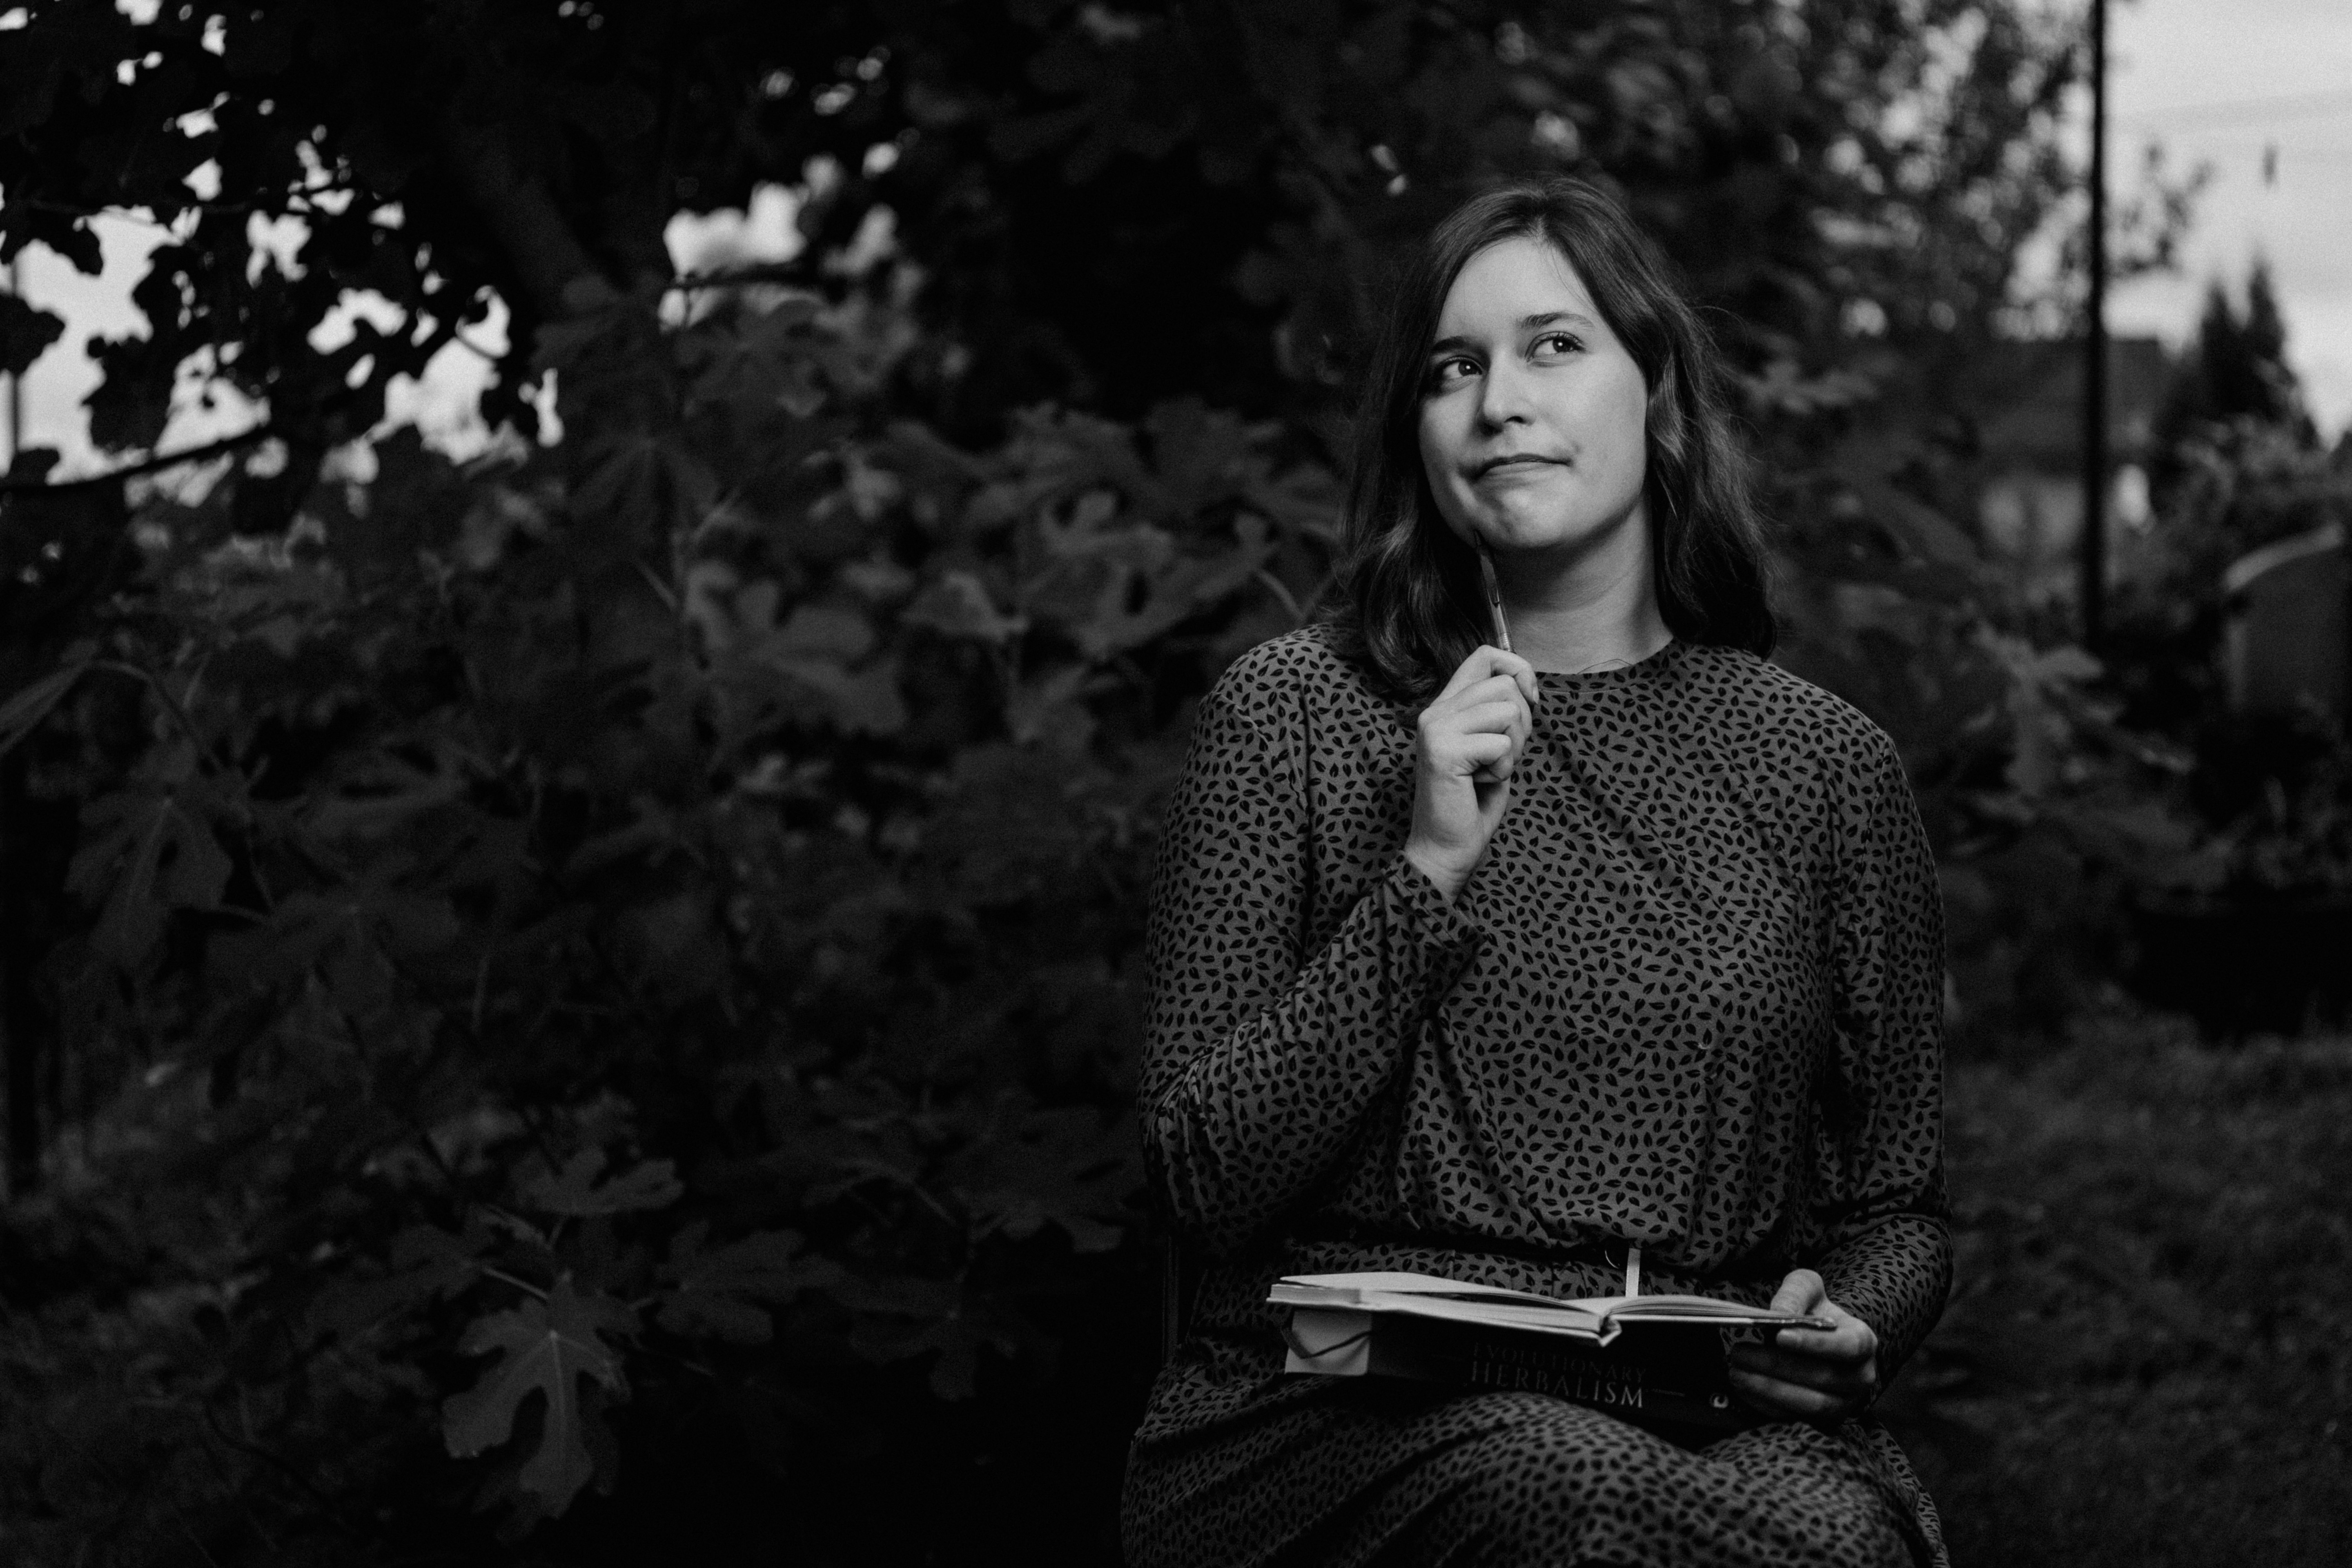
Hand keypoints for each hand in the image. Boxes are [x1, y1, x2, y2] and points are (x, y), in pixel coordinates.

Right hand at [1403, 645, 1536, 902]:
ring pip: (1507, 711)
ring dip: (1514, 748)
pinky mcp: (1443, 751)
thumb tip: (1524, 681)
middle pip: (1504, 685)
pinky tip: (1481, 783)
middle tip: (1503, 756)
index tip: (1530, 700)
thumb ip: (1497, 711)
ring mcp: (1436, 729)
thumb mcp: (1490, 744)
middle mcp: (1435, 711)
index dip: (1518, 669)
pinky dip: (1504, 769)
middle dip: (1523, 723)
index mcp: (1446, 705)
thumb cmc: (1473, 800)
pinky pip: (1501, 744)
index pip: (1485, 656)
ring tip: (1490, 770)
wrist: (1446, 847)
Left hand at [1726, 1268, 1879, 1422]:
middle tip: (1740, 1352)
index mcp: (1864, 1341)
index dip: (1815, 1343)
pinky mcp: (1822, 1421)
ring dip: (1769, 1389)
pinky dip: (1765, 1404)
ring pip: (1811, 1404)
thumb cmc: (1812, 1310)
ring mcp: (1844, 1403)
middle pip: (1824, 1377)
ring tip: (1736, 1371)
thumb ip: (1795, 1293)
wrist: (1815, 1337)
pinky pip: (1795, 1418)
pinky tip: (1742, 1387)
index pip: (1849, 1346)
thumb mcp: (1806, 1288)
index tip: (1779, 1336)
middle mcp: (1860, 1377)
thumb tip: (1780, 1313)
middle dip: (1778, 1366)